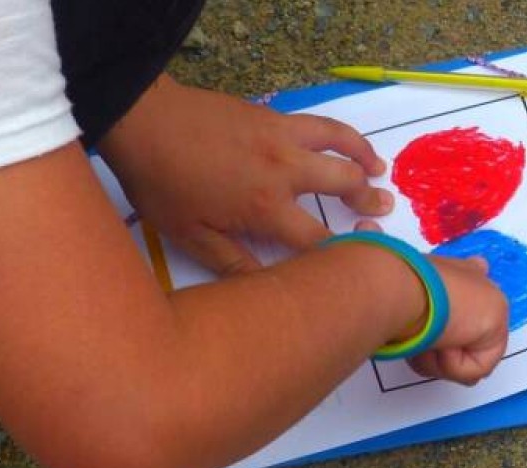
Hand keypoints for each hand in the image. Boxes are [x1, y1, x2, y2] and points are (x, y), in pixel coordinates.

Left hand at [100, 75, 391, 274]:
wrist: (143, 121)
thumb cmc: (162, 183)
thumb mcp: (190, 236)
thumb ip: (233, 264)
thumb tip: (268, 290)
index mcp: (265, 208)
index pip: (317, 240)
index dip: (343, 251)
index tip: (358, 261)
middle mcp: (285, 172)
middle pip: (342, 185)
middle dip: (367, 201)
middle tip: (383, 210)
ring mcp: (283, 139)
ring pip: (341, 146)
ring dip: (365, 159)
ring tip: (380, 170)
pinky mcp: (275, 118)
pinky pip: (322, 124)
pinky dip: (344, 135)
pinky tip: (349, 142)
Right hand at [356, 221, 509, 384]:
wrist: (397, 285)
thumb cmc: (384, 278)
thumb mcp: (385, 268)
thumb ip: (387, 261)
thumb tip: (365, 224)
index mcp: (460, 273)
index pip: (475, 280)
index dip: (466, 301)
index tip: (458, 304)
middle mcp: (481, 287)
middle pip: (467, 335)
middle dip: (438, 348)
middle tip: (418, 338)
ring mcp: (491, 308)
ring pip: (465, 358)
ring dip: (436, 358)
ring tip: (423, 336)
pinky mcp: (495, 329)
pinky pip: (472, 371)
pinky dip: (448, 365)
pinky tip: (438, 342)